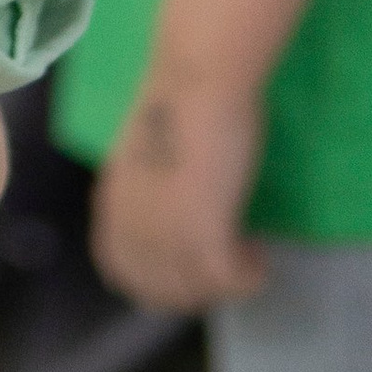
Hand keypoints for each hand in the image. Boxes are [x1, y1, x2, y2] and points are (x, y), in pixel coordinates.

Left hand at [90, 81, 268, 310]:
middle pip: (159, 291)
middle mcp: (131, 227)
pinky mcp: (202, 234)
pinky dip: (248, 278)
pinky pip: (227, 283)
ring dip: (225, 283)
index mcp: (112, 204)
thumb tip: (173, 209)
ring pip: (195, 291)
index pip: (122, 271)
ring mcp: (164, 234)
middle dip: (197, 286)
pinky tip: (259, 255)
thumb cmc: (181, 99)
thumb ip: (148, 189)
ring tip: (248, 252)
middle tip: (228, 262)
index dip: (159, 280)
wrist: (197, 80)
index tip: (192, 267)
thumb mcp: (146, 153)